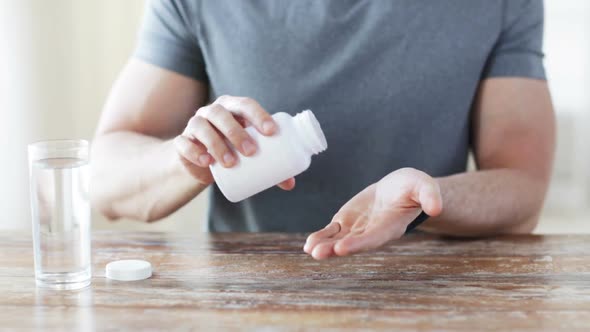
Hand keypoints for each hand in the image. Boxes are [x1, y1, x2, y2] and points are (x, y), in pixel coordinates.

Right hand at [173, 95, 294, 189]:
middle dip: (237, 132)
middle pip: (222, 114)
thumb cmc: (232, 151)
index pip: (246, 105)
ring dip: (216, 144)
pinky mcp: (182, 142)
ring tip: (230, 163)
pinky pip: (184, 143)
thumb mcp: (250, 155)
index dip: (258, 115)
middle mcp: (212, 112)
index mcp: (233, 108)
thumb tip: (290, 184)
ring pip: (202, 127)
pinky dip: (194, 151)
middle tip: (251, 152)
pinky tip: (206, 162)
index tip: (272, 132)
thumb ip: (269, 166)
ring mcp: (194, 125)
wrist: (201, 162)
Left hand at [304, 168, 442, 259]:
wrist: (399, 188)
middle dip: (335, 249)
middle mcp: (372, 232)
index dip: (359, 243)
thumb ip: (430, 195)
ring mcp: (358, 229)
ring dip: (325, 246)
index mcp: (390, 226)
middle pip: (353, 243)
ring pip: (339, 240)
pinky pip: (332, 232)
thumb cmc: (414, 188)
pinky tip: (309, 244)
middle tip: (318, 253)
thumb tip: (437, 207)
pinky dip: (321, 237)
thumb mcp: (424, 186)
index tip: (343, 248)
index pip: (373, 238)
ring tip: (310, 250)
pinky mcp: (346, 222)